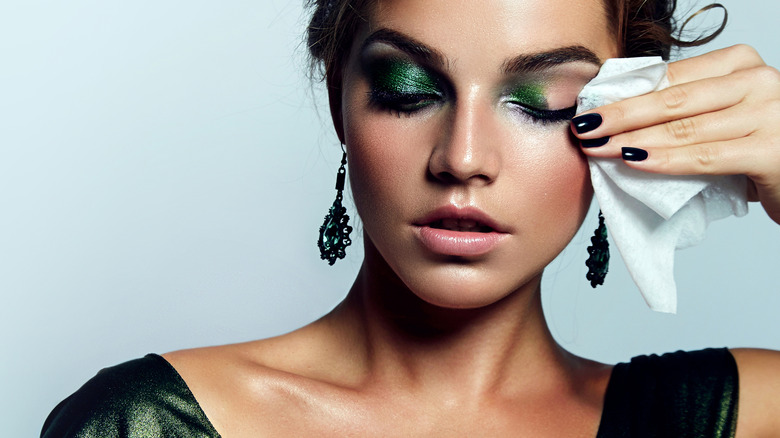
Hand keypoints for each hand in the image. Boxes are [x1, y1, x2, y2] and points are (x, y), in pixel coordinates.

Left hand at [571, 45, 779, 224]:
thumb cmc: (758, 144)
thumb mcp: (723, 115)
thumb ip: (685, 109)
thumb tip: (618, 119)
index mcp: (739, 63)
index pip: (670, 76)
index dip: (624, 92)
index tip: (587, 106)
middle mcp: (757, 80)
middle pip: (671, 99)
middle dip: (619, 115)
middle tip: (582, 128)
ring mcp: (767, 113)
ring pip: (684, 128)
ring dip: (632, 140)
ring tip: (597, 149)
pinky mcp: (770, 151)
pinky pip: (705, 156)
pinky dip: (664, 160)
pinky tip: (633, 163)